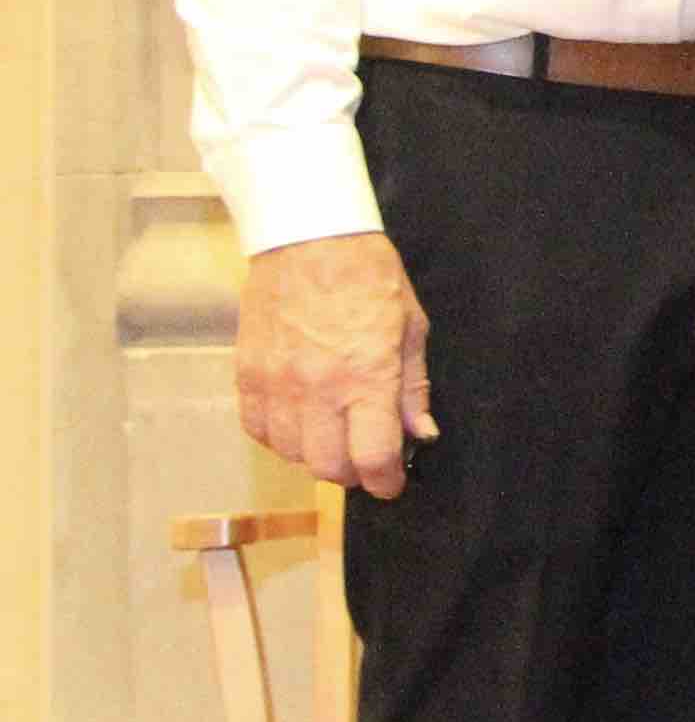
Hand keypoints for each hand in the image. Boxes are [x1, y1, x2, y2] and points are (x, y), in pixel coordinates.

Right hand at [236, 231, 435, 496]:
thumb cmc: (367, 278)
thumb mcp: (410, 329)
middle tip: (363, 456)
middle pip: (327, 467)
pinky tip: (298, 420)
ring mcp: (276, 383)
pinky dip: (279, 436)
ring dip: (314, 454)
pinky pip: (257, 429)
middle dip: (352, 472)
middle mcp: (317, 387)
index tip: (390, 483)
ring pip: (290, 454)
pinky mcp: (246, 374)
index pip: (372, 457)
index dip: (385, 482)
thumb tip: (419, 434)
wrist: (309, 238)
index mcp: (366, 377)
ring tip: (332, 433)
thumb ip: (413, 388)